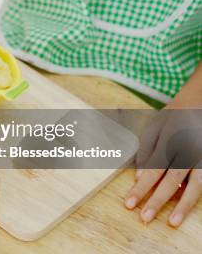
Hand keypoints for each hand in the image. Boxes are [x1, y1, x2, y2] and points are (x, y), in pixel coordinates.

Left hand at [124, 107, 201, 226]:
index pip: (152, 170)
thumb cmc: (173, 116)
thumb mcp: (153, 126)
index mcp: (170, 140)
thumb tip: (139, 177)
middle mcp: (188, 150)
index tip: (129, 204)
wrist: (201, 101)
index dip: (140, 189)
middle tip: (144, 218)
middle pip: (171, 180)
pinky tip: (184, 209)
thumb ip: (145, 150)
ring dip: (182, 206)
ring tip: (171, 222)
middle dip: (157, 201)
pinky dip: (195, 196)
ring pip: (195, 186)